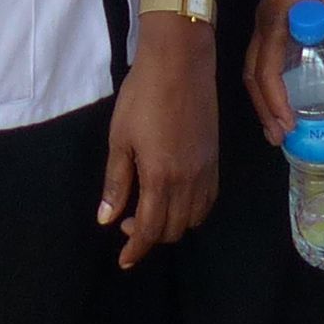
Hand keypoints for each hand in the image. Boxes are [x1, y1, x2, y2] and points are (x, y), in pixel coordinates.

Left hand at [101, 30, 220, 267]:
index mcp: (160, 177)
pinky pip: (208, 201)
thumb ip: (116, 182)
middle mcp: (188, 181)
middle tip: (128, 221)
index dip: (135, 249)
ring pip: (193, 219)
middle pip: (172, 229)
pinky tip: (175, 199)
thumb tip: (107, 219)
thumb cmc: (142, 96)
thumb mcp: (120, 139)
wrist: (180, 63)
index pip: (149, 230)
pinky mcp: (215, 160)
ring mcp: (205, 171)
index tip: (124, 260)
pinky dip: (192, 211)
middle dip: (150, 236)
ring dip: (171, 225)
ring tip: (150, 210)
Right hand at [248, 0, 323, 147]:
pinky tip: (289, 84)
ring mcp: (267, 16)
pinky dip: (271, 75)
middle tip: (279, 135)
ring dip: (265, 93)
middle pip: (253, 74)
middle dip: (264, 107)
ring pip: (256, 63)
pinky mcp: (275, 10)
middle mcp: (263, 23)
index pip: (266, 74)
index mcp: (274, 23)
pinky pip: (266, 51)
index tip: (287, 127)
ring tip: (280, 118)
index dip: (274, 104)